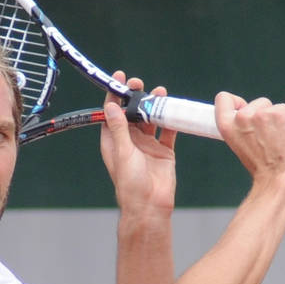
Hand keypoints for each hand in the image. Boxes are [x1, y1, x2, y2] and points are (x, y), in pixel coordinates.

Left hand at [100, 71, 176, 216]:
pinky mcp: (164, 151)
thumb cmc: (130, 184)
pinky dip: (171, 120)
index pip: (112, 114)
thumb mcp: (122, 152)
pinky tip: (173, 109)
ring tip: (160, 92)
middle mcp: (130, 142)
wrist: (150, 205)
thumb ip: (119, 129)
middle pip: (132, 112)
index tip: (119, 78)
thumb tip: (111, 107)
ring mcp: (147, 145)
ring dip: (154, 105)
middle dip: (136, 97)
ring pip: (151, 119)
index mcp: (114, 142)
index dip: (115, 95)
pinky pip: (168, 131)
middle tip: (140, 84)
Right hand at [215, 91, 284, 182]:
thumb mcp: (241, 146)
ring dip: (284, 121)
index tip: (243, 110)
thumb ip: (243, 128)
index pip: (224, 99)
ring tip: (283, 141)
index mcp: (228, 126)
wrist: (278, 179)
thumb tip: (254, 116)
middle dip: (267, 115)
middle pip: (260, 103)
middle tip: (269, 138)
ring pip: (280, 108)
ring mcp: (265, 114)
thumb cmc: (262, 168)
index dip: (235, 102)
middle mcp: (243, 117)